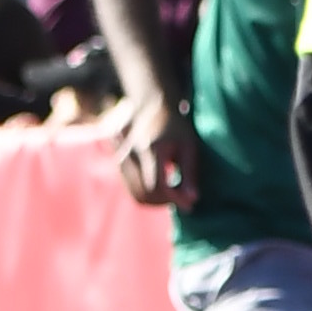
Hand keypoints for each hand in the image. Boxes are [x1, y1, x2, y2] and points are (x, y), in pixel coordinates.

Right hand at [110, 81, 196, 210]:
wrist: (150, 106)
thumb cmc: (176, 126)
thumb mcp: (189, 146)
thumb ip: (190, 173)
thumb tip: (192, 201)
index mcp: (152, 149)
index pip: (158, 186)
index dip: (174, 199)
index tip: (189, 204)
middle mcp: (132, 155)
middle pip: (144, 194)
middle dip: (165, 202)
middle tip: (182, 197)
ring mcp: (122, 159)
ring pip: (137, 195)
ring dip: (156, 201)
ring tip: (173, 192)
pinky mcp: (119, 164)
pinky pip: (133, 189)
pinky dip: (148, 194)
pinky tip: (162, 186)